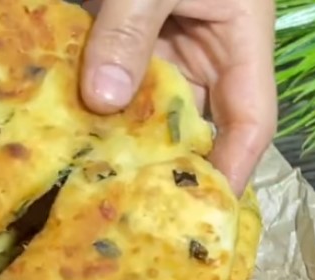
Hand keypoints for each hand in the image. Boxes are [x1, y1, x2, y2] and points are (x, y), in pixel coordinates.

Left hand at [79, 0, 276, 193]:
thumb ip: (129, 31)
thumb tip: (103, 101)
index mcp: (240, 39)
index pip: (249, 122)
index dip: (231, 171)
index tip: (203, 214)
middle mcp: (205, 53)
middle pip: (193, 127)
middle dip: (166, 168)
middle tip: (134, 211)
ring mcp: (163, 48)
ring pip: (147, 112)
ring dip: (120, 142)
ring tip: (95, 185)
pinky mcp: (122, 40)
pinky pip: (111, 86)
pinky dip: (90, 110)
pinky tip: (66, 139)